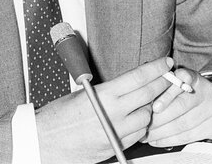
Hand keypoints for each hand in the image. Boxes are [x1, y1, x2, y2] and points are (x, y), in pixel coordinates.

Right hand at [35, 57, 172, 163]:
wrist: (43, 142)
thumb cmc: (57, 116)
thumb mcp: (83, 93)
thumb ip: (109, 88)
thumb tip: (129, 82)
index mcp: (104, 95)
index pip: (139, 77)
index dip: (156, 68)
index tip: (165, 63)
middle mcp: (114, 114)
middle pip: (149, 95)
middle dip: (162, 84)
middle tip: (168, 77)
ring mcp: (116, 133)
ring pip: (147, 117)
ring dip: (150, 107)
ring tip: (145, 100)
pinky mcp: (116, 147)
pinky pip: (138, 134)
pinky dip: (140, 125)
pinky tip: (135, 118)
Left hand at [144, 67, 211, 146]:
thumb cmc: (188, 93)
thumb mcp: (177, 83)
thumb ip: (163, 88)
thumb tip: (144, 100)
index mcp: (194, 77)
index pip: (180, 84)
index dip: (167, 96)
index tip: (154, 107)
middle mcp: (206, 91)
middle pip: (181, 106)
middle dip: (159, 119)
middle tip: (143, 125)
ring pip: (183, 124)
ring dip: (161, 132)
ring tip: (147, 135)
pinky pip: (189, 136)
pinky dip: (170, 140)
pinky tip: (158, 141)